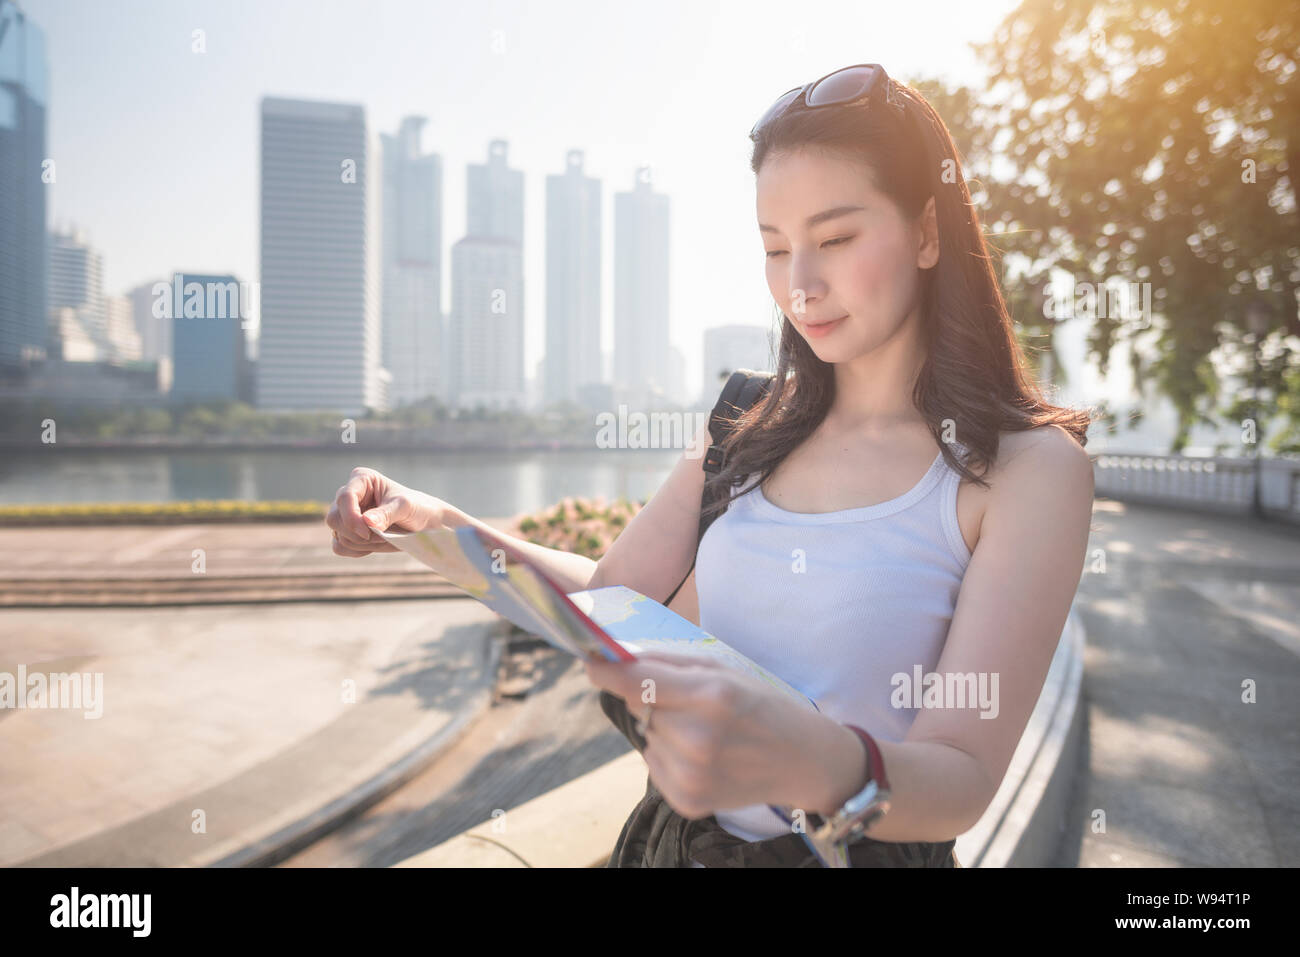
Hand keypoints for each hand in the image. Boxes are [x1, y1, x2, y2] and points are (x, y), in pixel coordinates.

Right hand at [325, 467, 457, 556]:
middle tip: (382, 537)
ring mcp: (345, 513)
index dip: (352, 517)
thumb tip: (366, 521)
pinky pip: (339, 547)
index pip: (345, 497)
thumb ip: (386, 514)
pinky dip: (355, 551)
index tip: (368, 533)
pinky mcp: (347, 531)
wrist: (424, 522)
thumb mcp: (405, 507)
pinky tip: (374, 546)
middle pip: (334, 518)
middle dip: (357, 533)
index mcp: (362, 479)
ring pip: (337, 534)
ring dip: (360, 543)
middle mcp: (350, 494)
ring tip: (383, 539)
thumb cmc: (416, 507)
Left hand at [583, 652, 853, 819]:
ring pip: (646, 736)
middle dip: (653, 700)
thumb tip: (620, 660)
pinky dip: (669, 756)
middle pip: (640, 707)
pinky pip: (653, 765)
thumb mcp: (726, 671)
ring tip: (703, 732)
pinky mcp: (687, 801)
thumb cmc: (762, 706)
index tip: (590, 660)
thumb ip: (673, 665)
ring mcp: (692, 775)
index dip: (608, 670)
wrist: (802, 763)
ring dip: (662, 730)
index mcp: (712, 696)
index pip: (638, 682)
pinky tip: (703, 755)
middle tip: (689, 703)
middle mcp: (698, 738)